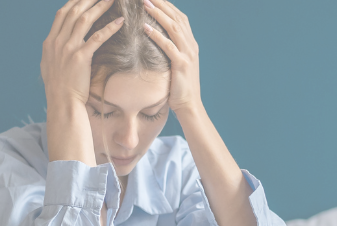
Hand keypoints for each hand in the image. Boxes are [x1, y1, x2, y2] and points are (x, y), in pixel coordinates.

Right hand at [41, 0, 124, 108]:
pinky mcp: (80, 58)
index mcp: (49, 42)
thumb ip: (54, 50)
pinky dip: (110, 28)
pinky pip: (97, 37)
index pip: (62, 13)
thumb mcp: (49, 65)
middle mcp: (57, 42)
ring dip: (100, 6)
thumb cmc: (59, 88)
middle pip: (74, 11)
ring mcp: (68, 49)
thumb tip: (59, 41)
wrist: (62, 103)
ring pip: (85, 19)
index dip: (74, 1)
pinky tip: (120, 21)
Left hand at [142, 0, 200, 114]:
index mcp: (190, 43)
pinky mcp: (181, 65)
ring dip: (158, 14)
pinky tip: (145, 28)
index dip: (167, 5)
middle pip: (177, 17)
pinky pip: (168, 46)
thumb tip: (156, 38)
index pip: (180, 17)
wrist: (189, 105)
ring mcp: (188, 54)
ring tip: (144, 4)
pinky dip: (157, 35)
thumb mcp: (177, 64)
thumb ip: (172, 49)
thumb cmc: (179, 86)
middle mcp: (191, 45)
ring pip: (173, 28)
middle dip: (162, 3)